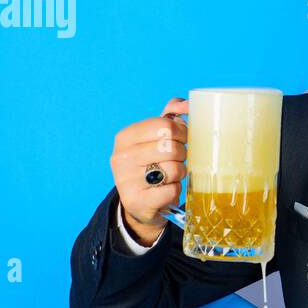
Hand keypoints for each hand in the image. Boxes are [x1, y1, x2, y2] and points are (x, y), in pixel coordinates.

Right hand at [109, 97, 188, 246]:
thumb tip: (186, 103)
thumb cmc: (153, 164)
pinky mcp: (137, 201)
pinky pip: (171, 191)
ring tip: (171, 176)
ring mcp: (126, 180)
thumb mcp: (156, 137)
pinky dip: (175, 191)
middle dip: (182, 154)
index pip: (165, 125)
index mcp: (125, 136)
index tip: (182, 139)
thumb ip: (171, 115)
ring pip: (174, 169)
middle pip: (171, 147)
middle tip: (177, 159)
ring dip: (180, 173)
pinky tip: (165, 190)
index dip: (182, 132)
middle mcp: (121, 157)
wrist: (141, 203)